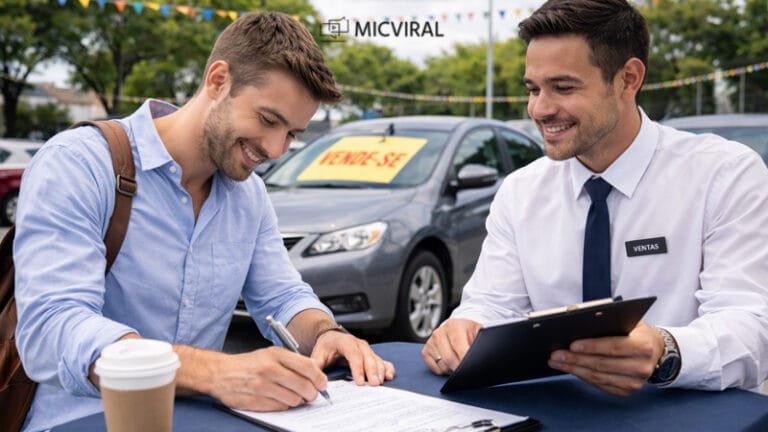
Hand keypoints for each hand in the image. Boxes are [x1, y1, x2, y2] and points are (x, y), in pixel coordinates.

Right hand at [210, 346, 327, 410]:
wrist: (221, 373)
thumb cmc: (249, 364)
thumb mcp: (271, 354)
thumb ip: (292, 361)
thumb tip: (315, 373)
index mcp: (275, 355)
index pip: (308, 367)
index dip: (319, 378)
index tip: (322, 383)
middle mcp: (269, 369)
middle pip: (304, 386)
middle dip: (311, 393)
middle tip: (311, 394)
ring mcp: (261, 386)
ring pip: (294, 399)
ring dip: (297, 400)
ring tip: (291, 395)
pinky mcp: (255, 401)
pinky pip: (281, 407)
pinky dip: (283, 405)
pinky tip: (278, 399)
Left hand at [310, 330, 394, 385]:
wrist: (331, 337)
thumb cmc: (326, 347)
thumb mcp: (318, 354)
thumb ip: (316, 366)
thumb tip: (315, 380)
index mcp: (344, 342)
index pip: (353, 354)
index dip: (357, 368)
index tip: (359, 382)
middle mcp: (358, 344)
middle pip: (368, 356)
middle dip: (372, 371)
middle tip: (374, 384)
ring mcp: (366, 349)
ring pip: (376, 358)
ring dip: (380, 370)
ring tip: (380, 382)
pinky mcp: (371, 355)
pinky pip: (382, 360)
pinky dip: (386, 368)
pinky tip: (389, 376)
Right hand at [421, 318, 480, 374]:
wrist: (457, 328)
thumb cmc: (469, 332)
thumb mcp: (478, 331)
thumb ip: (481, 342)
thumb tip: (483, 355)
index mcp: (454, 326)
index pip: (459, 347)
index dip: (466, 360)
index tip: (472, 366)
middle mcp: (439, 333)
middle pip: (449, 359)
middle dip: (460, 368)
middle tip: (468, 368)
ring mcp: (431, 342)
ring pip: (442, 365)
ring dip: (452, 369)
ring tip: (459, 362)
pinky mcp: (426, 351)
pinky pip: (435, 368)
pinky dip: (444, 370)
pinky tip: (450, 363)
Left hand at [547, 321, 664, 395]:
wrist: (656, 350)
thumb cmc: (636, 332)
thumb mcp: (627, 319)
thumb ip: (605, 318)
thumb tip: (573, 313)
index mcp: (643, 346)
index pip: (613, 347)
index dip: (591, 347)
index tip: (572, 345)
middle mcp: (642, 367)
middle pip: (602, 364)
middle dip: (575, 360)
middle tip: (556, 354)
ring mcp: (635, 382)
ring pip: (599, 377)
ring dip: (574, 370)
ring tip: (557, 362)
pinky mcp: (627, 391)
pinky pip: (600, 385)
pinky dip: (583, 377)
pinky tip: (570, 369)